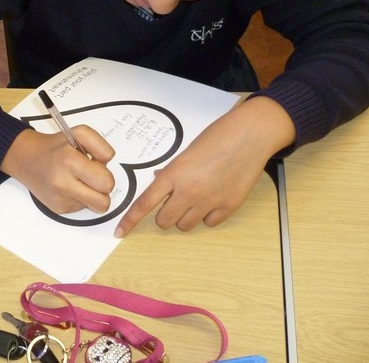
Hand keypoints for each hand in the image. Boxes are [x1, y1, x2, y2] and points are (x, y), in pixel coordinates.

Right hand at [0, 126, 115, 213]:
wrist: (26, 159)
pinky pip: (82, 208)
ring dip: (92, 195)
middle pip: (103, 202)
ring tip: (79, 181)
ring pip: (94, 206)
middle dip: (102, 189)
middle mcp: (62, 183)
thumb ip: (100, 146)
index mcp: (69, 161)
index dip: (105, 173)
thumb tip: (107, 166)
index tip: (94, 165)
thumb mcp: (79, 133)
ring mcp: (59, 199)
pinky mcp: (57, 209)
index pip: (106, 181)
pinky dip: (79, 198)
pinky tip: (68, 186)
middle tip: (91, 177)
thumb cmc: (55, 146)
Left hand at [115, 96, 295, 236]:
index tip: (120, 232)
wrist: (249, 136)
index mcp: (174, 175)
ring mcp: (210, 201)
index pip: (144, 204)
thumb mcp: (186, 152)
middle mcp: (189, 191)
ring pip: (186, 226)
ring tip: (196, 197)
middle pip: (165, 221)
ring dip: (186, 216)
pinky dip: (208, 215)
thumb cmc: (216, 138)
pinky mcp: (229, 207)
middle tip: (174, 201)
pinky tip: (214, 198)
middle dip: (165, 215)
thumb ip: (171, 172)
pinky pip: (209, 223)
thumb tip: (159, 183)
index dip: (130, 220)